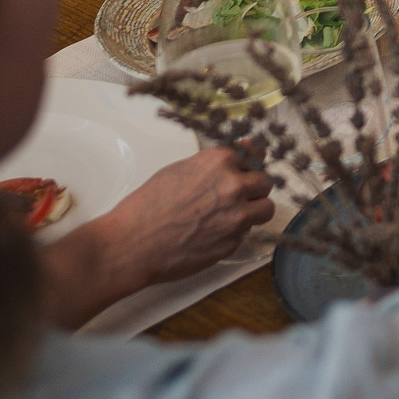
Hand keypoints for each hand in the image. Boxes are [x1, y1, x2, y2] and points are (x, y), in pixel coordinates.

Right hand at [82, 149, 274, 288]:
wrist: (132, 243)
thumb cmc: (147, 207)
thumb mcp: (179, 170)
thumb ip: (212, 165)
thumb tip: (236, 158)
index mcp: (220, 161)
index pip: (255, 155)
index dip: (250, 165)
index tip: (250, 169)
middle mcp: (234, 185)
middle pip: (265, 182)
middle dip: (254, 188)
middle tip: (238, 196)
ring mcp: (237, 215)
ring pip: (266, 208)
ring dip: (254, 211)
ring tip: (232, 215)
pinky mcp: (233, 241)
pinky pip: (247, 233)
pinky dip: (236, 233)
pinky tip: (213, 233)